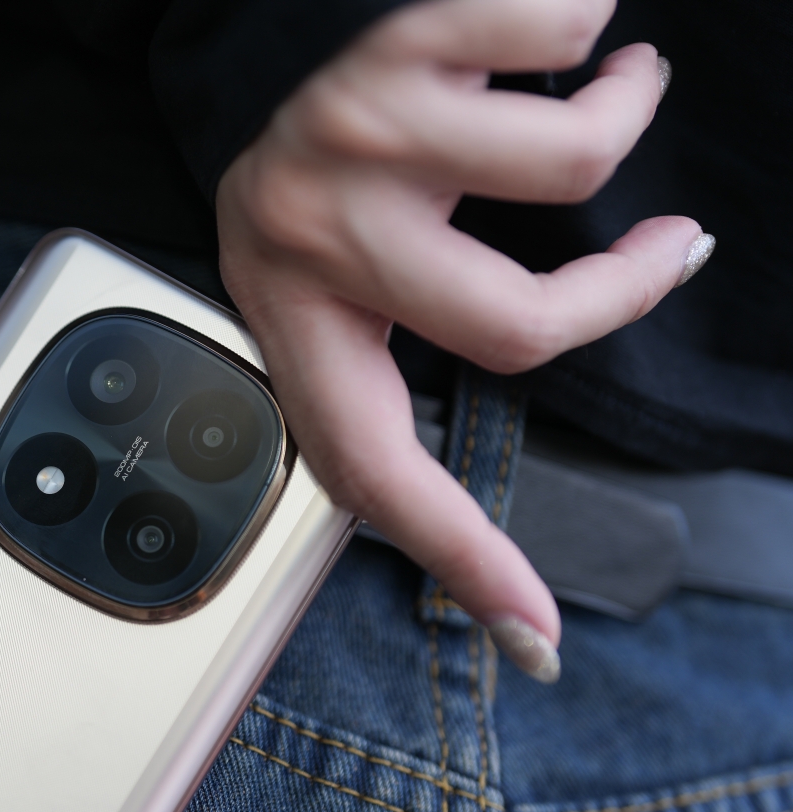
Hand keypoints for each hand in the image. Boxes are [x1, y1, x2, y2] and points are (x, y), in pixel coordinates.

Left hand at [216, 0, 710, 680]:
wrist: (255, 58)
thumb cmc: (321, 193)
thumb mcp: (333, 297)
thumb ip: (400, 379)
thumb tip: (517, 562)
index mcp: (299, 328)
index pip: (374, 467)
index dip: (458, 557)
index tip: (537, 637)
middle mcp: (311, 240)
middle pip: (516, 323)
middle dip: (626, 286)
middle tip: (671, 246)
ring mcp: (346, 137)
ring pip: (566, 161)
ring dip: (627, 113)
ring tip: (622, 87)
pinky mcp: (388, 43)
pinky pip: (555, 30)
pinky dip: (589, 26)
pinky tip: (568, 34)